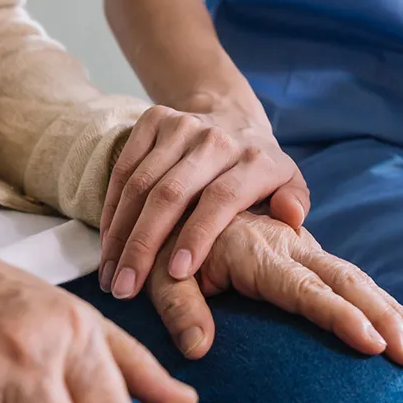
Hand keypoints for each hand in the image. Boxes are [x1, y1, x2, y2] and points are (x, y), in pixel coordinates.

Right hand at [99, 105, 310, 299]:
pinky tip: (108, 244)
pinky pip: (123, 169)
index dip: (198, 235)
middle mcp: (215, 140)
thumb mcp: (289, 182)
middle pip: (170, 194)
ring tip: (111, 277)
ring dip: (120, 233)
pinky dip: (110, 209)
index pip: (221, 198)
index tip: (176, 273)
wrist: (230, 114)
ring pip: (140, 184)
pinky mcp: (152, 120)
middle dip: (144, 245)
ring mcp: (180, 126)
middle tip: (126, 288)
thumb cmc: (259, 167)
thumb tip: (291, 218)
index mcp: (253, 159)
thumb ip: (294, 203)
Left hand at [146, 212, 402, 365]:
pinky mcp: (308, 257)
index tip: (372, 343)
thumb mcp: (158, 276)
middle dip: (382, 318)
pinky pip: (352, 282)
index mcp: (256, 252)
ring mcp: (302, 250)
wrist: (178, 202)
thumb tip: (198, 349)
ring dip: (392, 313)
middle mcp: (287, 247)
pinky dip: (383, 306)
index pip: (305, 289)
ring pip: (357, 280)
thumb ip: (178, 308)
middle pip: (345, 282)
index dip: (341, 316)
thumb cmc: (164, 247)